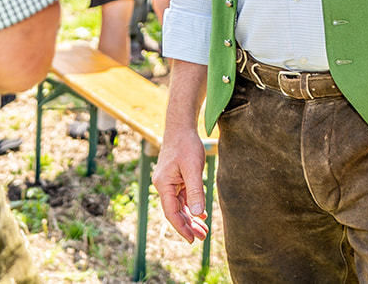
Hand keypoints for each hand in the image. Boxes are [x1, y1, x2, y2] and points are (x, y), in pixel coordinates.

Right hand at [152, 125, 209, 243]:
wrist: (181, 126)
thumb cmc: (186, 145)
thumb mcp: (193, 168)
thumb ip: (196, 191)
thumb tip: (198, 214)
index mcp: (163, 184)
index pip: (171, 212)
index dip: (181, 227)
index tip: (191, 240)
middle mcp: (163, 185)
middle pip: (175, 211)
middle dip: (188, 225)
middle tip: (202, 238)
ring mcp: (169, 182)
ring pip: (180, 205)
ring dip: (191, 217)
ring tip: (203, 231)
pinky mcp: (176, 178)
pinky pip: (183, 197)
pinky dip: (192, 205)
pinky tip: (201, 214)